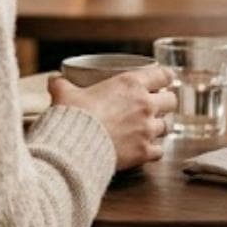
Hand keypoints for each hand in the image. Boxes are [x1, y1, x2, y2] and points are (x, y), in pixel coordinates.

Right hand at [48, 65, 178, 170]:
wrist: (74, 145)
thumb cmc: (73, 115)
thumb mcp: (64, 93)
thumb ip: (61, 85)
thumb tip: (54, 81)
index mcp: (130, 84)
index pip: (163, 75)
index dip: (164, 78)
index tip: (162, 81)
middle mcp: (145, 104)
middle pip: (172, 100)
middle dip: (165, 103)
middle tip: (155, 106)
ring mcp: (147, 129)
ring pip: (167, 126)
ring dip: (158, 127)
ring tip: (147, 129)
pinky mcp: (145, 151)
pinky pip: (160, 151)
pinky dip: (153, 151)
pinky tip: (145, 150)